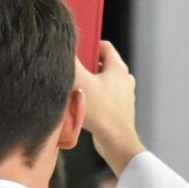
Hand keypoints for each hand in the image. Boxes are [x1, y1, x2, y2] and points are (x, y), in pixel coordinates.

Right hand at [74, 40, 144, 175]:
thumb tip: (64, 50)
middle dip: (86, 67)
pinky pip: (103, 96)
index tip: (76, 51)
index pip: (104, 46)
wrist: (115, 141)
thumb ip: (72, 63)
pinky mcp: (119, 109)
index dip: (89, 45)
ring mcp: (123, 95)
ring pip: (102, 81)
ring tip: (75, 90)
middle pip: (102, 64)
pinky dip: (93, 97)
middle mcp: (124, 79)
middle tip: (72, 72)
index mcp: (118, 68)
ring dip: (89, 83)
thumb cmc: (101, 112)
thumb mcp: (80, 82)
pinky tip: (81, 105)